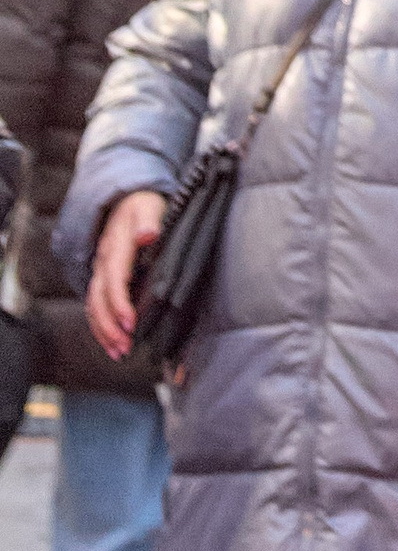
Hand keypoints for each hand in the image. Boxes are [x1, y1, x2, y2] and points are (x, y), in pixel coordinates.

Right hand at [86, 188, 167, 360]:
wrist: (127, 198)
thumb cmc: (143, 205)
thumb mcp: (149, 206)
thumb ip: (149, 220)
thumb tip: (147, 235)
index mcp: (115, 248)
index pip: (114, 281)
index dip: (119, 304)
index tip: (130, 324)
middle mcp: (103, 263)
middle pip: (98, 300)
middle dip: (109, 327)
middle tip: (125, 348)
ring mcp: (100, 272)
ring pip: (93, 307)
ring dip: (103, 332)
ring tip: (118, 352)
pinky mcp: (102, 279)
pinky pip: (95, 305)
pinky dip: (101, 326)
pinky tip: (111, 342)